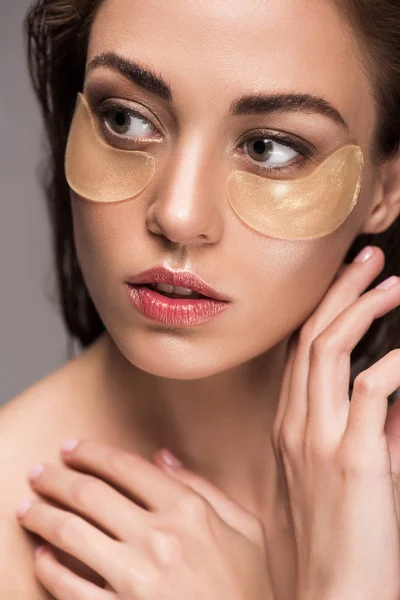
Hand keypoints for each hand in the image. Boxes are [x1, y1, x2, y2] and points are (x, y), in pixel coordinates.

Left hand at [16, 439, 270, 598]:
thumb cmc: (250, 588)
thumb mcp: (247, 529)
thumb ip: (205, 487)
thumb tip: (163, 457)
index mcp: (189, 511)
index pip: (126, 468)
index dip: (92, 453)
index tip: (71, 447)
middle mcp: (160, 538)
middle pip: (91, 495)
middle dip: (57, 478)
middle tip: (38, 472)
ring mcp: (138, 579)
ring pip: (72, 534)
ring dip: (42, 516)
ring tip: (26, 507)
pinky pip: (72, 588)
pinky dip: (49, 570)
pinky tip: (40, 557)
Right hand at [269, 245, 399, 599]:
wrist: (336, 596)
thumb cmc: (343, 537)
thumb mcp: (352, 474)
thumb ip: (371, 429)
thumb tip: (393, 390)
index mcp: (292, 427)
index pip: (301, 352)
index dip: (323, 309)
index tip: (348, 282)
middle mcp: (298, 425)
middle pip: (312, 337)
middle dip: (342, 291)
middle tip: (367, 259)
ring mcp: (319, 439)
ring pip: (329, 351)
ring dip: (363, 309)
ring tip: (392, 284)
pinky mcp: (352, 459)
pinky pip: (371, 390)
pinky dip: (394, 361)